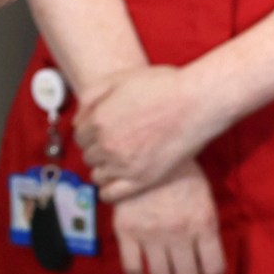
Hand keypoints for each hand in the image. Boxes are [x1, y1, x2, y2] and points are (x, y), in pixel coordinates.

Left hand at [73, 64, 225, 203]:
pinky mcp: (141, 181)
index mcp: (98, 120)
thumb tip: (77, 117)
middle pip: (87, 154)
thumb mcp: (119, 79)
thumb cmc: (162, 86)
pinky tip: (117, 181)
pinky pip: (110, 194)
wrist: (195, 103)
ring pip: (96, 174)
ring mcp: (123, 165)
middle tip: (113, 143)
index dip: (90, 132)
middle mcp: (106, 145)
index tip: (102, 131)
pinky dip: (108, 189)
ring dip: (102, 167)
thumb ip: (91, 96)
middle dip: (96, 148)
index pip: (79, 135)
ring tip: (117, 160)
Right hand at [112, 163, 227, 273]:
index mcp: (203, 224)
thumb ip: (207, 229)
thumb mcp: (205, 199)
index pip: (213, 270)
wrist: (146, 151)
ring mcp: (151, 234)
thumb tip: (208, 263)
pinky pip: (132, 269)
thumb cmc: (182, 175)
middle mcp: (179, 234)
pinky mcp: (127, 232)